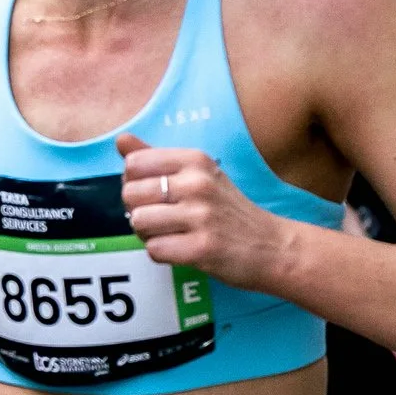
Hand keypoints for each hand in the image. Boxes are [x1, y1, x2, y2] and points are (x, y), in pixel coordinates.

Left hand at [116, 134, 281, 290]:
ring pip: (139, 222)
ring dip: (147, 234)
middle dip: (137, 211)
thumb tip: (121, 140)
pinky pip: (154, 249)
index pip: (134, 164)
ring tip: (170, 235)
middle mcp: (197, 183)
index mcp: (195, 160)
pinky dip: (161, 253)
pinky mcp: (202, 248)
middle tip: (161, 219)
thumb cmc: (230, 210)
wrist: (274, 247)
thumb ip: (157, 158)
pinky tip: (181, 250)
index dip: (134, 183)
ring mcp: (201, 216)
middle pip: (131, 194)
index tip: (153, 194)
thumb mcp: (200, 174)